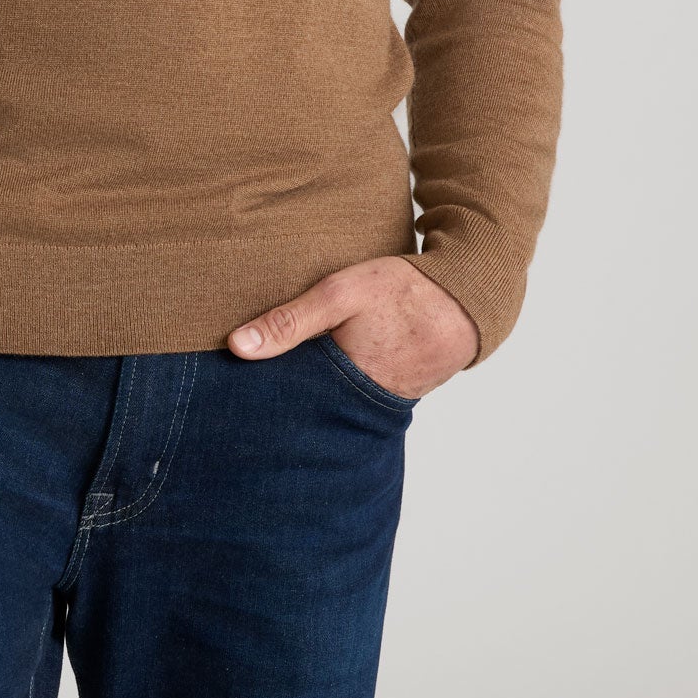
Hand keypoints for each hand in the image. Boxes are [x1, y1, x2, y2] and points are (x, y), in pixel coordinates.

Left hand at [226, 256, 479, 399]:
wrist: (466, 299)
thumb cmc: (403, 292)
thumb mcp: (340, 294)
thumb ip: (289, 321)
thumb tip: (236, 347)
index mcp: (342, 386)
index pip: (287, 399)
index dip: (261, 392)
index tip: (231, 387)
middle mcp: (359, 404)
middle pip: (305, 405)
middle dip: (281, 396)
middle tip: (248, 388)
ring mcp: (378, 401)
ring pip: (328, 400)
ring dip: (308, 387)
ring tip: (280, 375)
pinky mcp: (391, 391)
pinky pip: (352, 392)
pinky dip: (335, 380)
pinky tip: (322, 363)